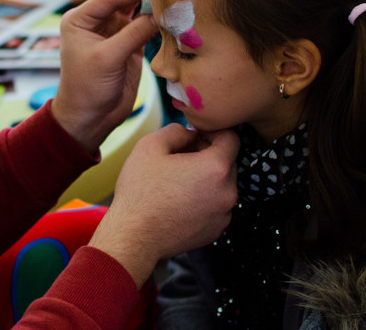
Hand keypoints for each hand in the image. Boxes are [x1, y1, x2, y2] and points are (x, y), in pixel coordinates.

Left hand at [51, 0, 155, 151]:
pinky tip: (169, 16)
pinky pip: (144, 24)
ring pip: (133, 6)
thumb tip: (160, 13)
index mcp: (80, 19)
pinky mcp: (128, 44)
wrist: (90, 118)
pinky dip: (155, 19)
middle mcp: (95, 21)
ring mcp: (113, 31)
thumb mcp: (108, 58)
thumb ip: (134, 34)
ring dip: (148, 0)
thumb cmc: (88, 88)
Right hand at [88, 125, 239, 286]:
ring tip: (179, 180)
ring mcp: (224, 214)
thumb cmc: (140, 191)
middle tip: (181, 158)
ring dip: (207, 177)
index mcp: (216, 168)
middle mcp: (228, 192)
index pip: (231, 138)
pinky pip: (217, 204)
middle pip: (228, 161)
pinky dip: (205, 198)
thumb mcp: (151, 145)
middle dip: (209, 154)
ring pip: (223, 184)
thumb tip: (192, 133)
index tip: (194, 136)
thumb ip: (178, 130)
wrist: (134, 236)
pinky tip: (181, 199)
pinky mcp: (216, 230)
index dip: (212, 132)